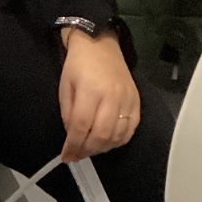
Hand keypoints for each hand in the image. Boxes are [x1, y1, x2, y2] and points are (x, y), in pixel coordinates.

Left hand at [58, 31, 139, 161]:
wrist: (100, 44)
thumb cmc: (78, 65)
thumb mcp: (65, 88)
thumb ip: (69, 114)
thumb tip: (73, 137)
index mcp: (90, 91)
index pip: (81, 127)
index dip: (73, 146)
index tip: (67, 157)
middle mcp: (112, 97)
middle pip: (101, 135)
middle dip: (87, 150)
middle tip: (77, 155)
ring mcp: (127, 99)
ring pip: (117, 135)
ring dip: (102, 148)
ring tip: (90, 149)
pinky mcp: (136, 101)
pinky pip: (131, 128)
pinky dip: (119, 140)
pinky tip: (108, 142)